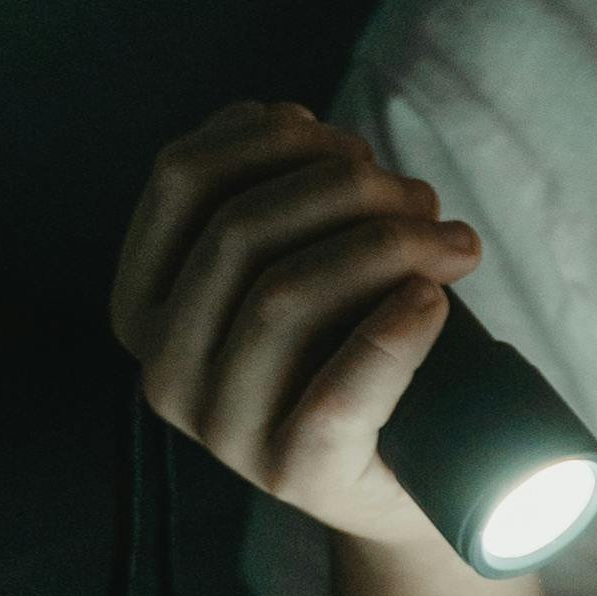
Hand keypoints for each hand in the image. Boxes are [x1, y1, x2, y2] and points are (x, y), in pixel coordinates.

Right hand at [110, 102, 477, 552]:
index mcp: (144, 303)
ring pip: (285, 296)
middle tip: (421, 198)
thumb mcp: (301, 257)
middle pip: (240, 228)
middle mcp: (164, 368)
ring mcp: (222, 431)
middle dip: (345, 188)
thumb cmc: (355, 342)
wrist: (409, 475)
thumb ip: (280, 193)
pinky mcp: (295, 475)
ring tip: (452, 241)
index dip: (272, 136)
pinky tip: (435, 299)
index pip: (180, 178)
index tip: (351, 145)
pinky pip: (338, 391)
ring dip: (384, 244)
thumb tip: (295, 121)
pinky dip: (394, 329)